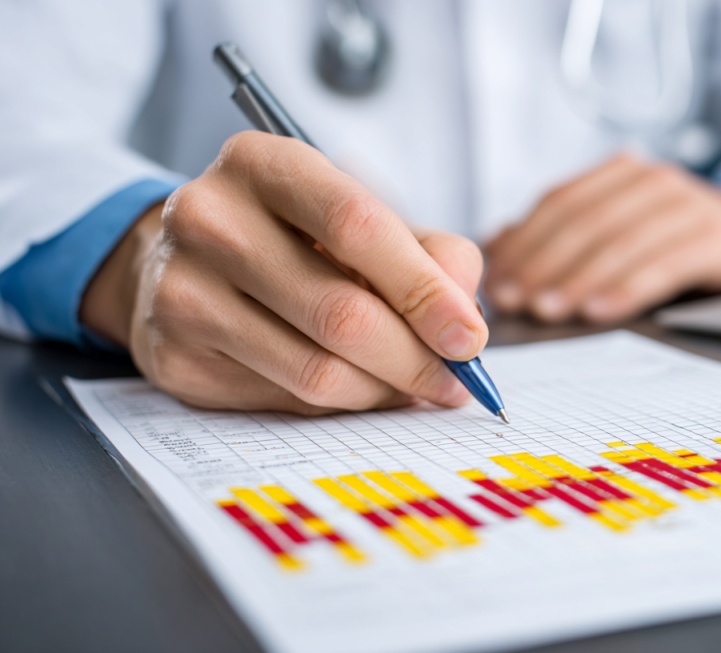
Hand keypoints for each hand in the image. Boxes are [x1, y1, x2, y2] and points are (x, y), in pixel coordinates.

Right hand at [80, 131, 487, 414]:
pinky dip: (340, 404)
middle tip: (454, 381)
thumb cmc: (296, 234)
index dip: (424, 290)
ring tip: (410, 384)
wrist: (187, 259)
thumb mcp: (365, 215)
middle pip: (341, 313)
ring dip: (383, 390)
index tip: (469, 337)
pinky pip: (286, 401)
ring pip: (316, 371)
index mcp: (261, 163)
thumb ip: (432, 254)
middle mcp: (208, 219)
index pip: (358, 226)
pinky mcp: (176, 357)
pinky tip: (355, 385)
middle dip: (415, 359)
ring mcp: (181, 291)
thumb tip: (463, 324)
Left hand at [484, 154, 720, 322]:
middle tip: (515, 301)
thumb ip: (566, 232)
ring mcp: (687, 204)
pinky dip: (627, 288)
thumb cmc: (678, 240)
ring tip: (548, 311)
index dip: (524, 242)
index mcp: (619, 174)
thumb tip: (499, 243)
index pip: (559, 203)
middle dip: (543, 264)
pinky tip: (600, 311)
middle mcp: (651, 180)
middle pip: (584, 222)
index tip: (495, 282)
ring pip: (619, 242)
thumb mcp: (622, 229)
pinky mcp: (715, 237)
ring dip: (578, 279)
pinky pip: (663, 265)